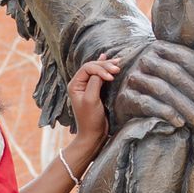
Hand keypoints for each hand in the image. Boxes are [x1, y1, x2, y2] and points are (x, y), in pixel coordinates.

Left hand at [62, 54, 120, 174]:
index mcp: (75, 85)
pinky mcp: (96, 91)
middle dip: (105, 65)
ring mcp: (87, 87)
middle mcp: (80, 84)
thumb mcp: (91, 100)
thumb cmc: (90, 119)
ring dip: (107, 66)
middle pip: (92, 67)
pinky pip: (100, 76)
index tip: (111, 77)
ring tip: (118, 62)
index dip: (100, 69)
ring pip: (97, 70)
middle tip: (118, 67)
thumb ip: (95, 83)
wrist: (93, 134)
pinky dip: (105, 69)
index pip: (87, 68)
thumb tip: (102, 71)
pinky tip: (105, 58)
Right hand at [108, 39, 193, 135]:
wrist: (124, 98)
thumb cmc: (157, 86)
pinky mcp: (125, 96)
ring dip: (189, 110)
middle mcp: (145, 58)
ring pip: (165, 90)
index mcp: (161, 48)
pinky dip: (166, 113)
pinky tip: (181, 123)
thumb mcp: (174, 75)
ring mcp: (133, 76)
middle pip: (178, 75)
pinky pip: (147, 103)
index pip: (188, 58)